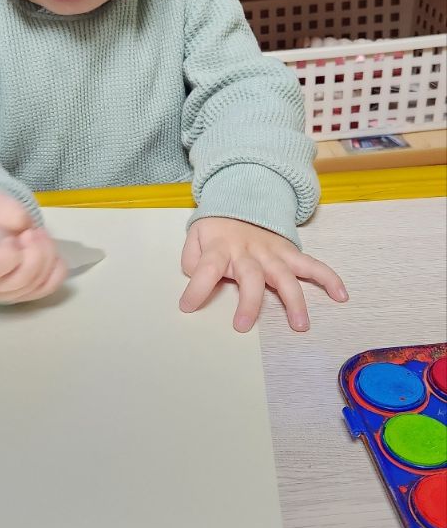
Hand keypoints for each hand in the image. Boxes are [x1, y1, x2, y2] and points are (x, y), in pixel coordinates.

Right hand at [0, 191, 66, 303]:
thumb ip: (1, 211)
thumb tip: (23, 223)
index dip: (7, 256)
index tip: (12, 238)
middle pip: (19, 280)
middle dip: (34, 252)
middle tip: (32, 232)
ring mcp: (7, 295)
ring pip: (36, 284)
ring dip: (46, 255)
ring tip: (39, 234)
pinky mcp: (26, 294)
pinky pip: (48, 287)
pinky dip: (56, 269)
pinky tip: (49, 251)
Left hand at [179, 216, 346, 330]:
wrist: (241, 201)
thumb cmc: (216, 230)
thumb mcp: (195, 238)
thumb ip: (191, 259)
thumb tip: (196, 280)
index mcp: (220, 248)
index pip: (206, 268)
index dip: (196, 288)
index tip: (187, 306)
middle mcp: (248, 251)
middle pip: (250, 276)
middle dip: (248, 302)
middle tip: (242, 326)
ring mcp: (271, 253)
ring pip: (285, 276)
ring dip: (294, 300)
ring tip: (300, 325)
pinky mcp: (289, 253)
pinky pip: (311, 265)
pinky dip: (328, 278)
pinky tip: (341, 295)